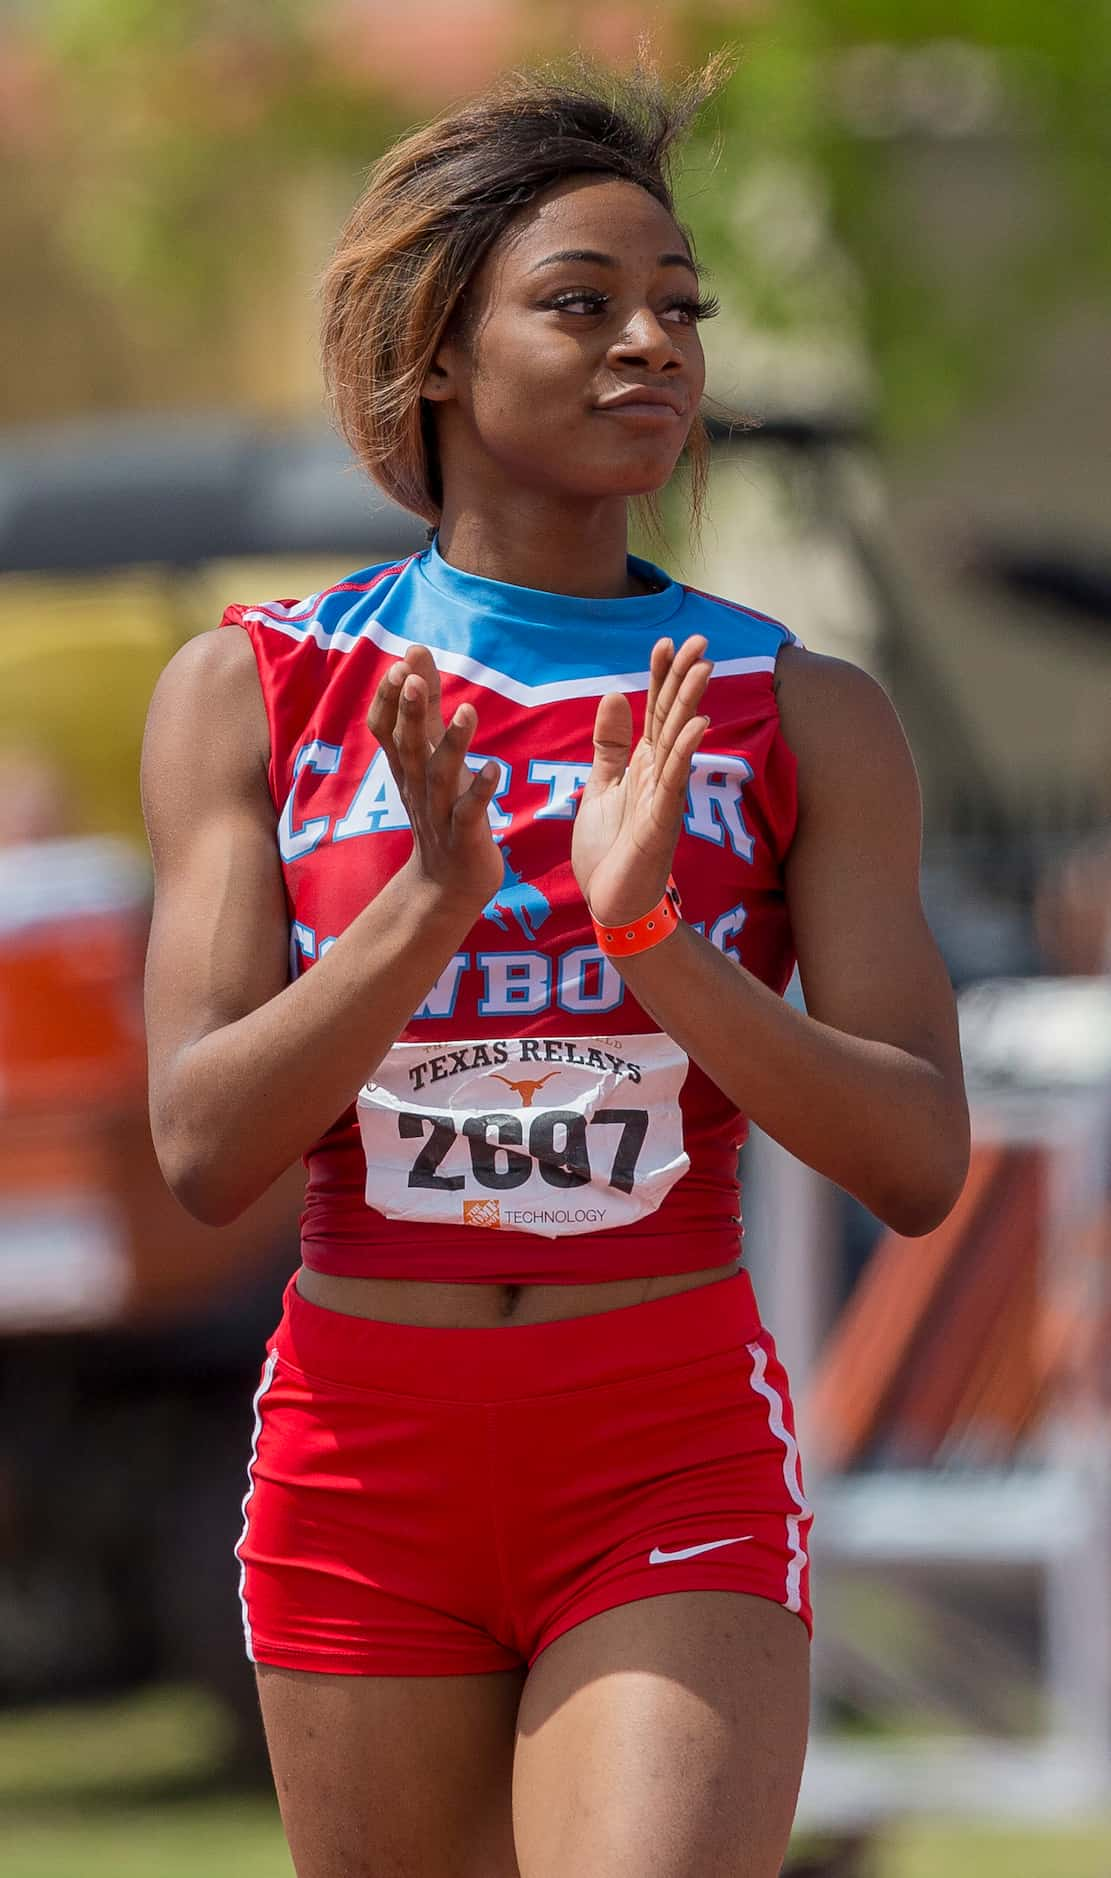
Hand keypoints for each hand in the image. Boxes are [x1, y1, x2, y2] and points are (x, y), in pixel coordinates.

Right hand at [367, 652, 503, 910]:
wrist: (447, 883)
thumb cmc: (442, 810)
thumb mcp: (429, 756)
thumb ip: (424, 708)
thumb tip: (414, 655)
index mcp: (407, 766)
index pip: (384, 728)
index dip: (388, 697)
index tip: (401, 662)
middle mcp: (418, 785)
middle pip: (407, 744)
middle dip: (407, 710)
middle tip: (409, 675)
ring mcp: (439, 811)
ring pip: (440, 774)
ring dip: (452, 742)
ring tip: (468, 710)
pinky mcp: (465, 835)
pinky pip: (470, 812)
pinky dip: (481, 791)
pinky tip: (494, 769)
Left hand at [572, 635, 711, 926]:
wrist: (612, 904)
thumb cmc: (608, 851)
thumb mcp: (599, 787)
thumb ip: (607, 745)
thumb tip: (614, 694)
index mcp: (642, 765)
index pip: (654, 710)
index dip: (659, 676)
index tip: (664, 641)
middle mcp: (659, 774)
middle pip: (673, 716)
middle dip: (684, 678)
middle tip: (699, 639)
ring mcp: (664, 796)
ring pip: (678, 740)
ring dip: (691, 703)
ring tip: (704, 665)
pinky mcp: (662, 821)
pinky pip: (675, 780)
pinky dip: (686, 751)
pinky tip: (698, 723)